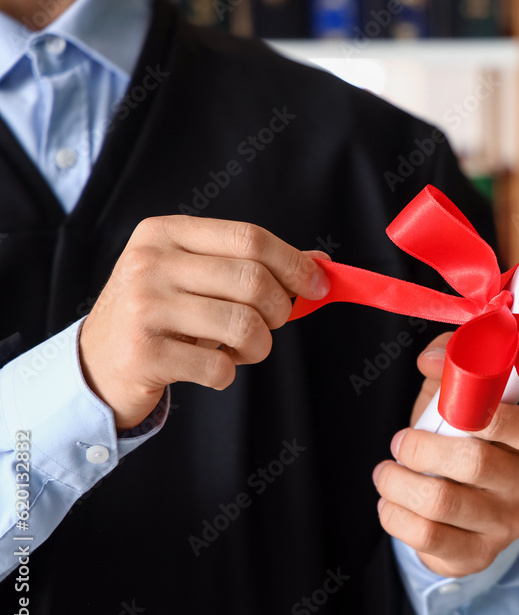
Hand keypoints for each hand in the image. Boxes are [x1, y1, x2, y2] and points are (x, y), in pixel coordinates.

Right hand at [80, 215, 330, 429]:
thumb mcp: (197, 276)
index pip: (249, 237)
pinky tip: (209, 368)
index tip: (319, 286)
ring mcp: (143, 308)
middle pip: (252, 280)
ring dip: (258, 346)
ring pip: (243, 325)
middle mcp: (149, 263)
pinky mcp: (143, 354)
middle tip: (270, 324)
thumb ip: (252, 265)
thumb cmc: (162, 315)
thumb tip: (320, 265)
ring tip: (241, 349)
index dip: (294, 263)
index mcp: (165, 233)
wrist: (96, 363)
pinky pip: (219, 368)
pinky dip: (227, 374)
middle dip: (278, 310)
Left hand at [373, 333, 518, 577]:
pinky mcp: (479, 556)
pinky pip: (428, 538)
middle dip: (421, 448)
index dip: (483, 414)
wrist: (464, 510)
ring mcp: (508, 525)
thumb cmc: (462, 440)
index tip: (443, 411)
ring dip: (398, 482)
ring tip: (385, 473)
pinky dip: (395, 516)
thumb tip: (431, 360)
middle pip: (475, 463)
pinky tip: (390, 503)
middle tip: (399, 443)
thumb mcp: (459, 398)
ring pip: (443, 502)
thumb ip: (450, 367)